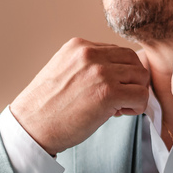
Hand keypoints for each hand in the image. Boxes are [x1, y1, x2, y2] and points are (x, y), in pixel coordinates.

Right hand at [10, 38, 149, 153]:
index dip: (119, 72)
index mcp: (79, 46)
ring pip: (141, 76)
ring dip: (135, 93)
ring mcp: (100, 72)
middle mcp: (90, 54)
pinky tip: (120, 114)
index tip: (108, 90)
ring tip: (118, 108)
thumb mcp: (63, 72)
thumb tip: (116, 74)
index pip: (116, 51)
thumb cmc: (46, 106)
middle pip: (133, 60)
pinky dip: (137, 107)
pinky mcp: (108, 93)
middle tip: (118, 99)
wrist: (31, 126)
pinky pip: (141, 95)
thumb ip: (86, 66)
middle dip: (131, 80)